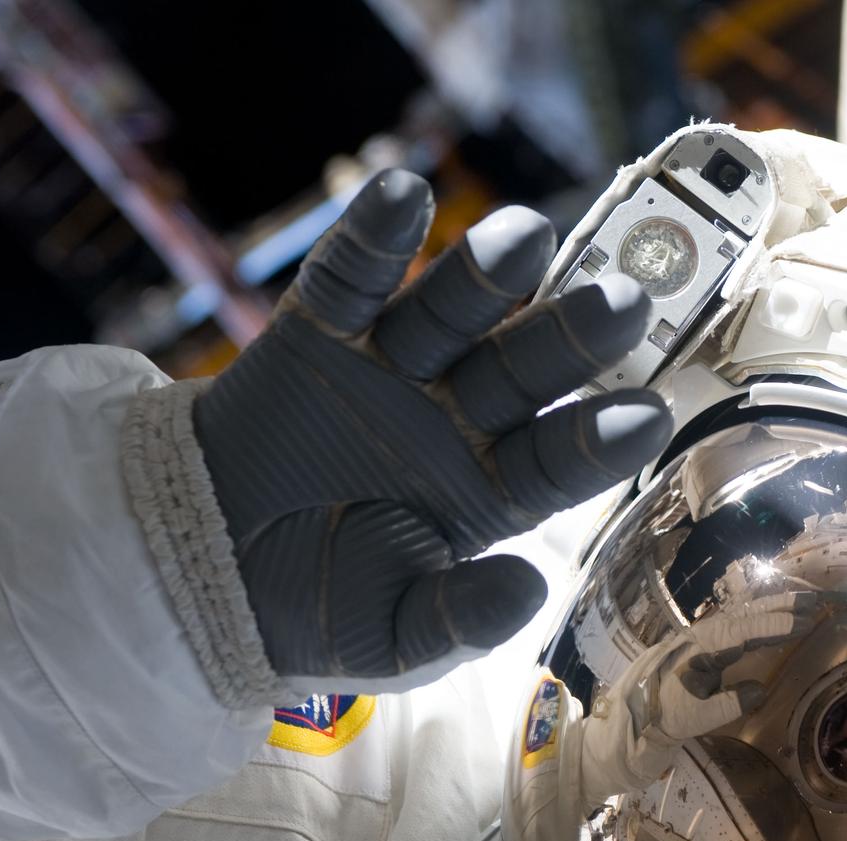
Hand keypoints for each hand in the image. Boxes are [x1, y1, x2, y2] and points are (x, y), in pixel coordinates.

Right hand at [192, 169, 671, 682]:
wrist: (201, 570)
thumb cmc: (314, 609)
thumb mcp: (388, 638)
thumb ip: (457, 619)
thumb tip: (529, 589)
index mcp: (490, 493)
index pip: (555, 463)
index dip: (597, 440)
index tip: (644, 417)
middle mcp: (457, 418)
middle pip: (523, 370)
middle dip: (569, 336)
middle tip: (621, 299)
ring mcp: (393, 368)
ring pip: (451, 313)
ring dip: (486, 274)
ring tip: (524, 236)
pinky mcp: (320, 330)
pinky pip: (351, 280)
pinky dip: (373, 239)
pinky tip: (403, 196)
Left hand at [581, 593, 819, 794]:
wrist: (619, 733)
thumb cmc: (654, 725)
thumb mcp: (690, 720)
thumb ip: (725, 704)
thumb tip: (761, 689)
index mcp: (693, 651)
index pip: (738, 632)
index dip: (771, 626)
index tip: (801, 622)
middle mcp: (697, 641)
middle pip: (742, 616)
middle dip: (778, 608)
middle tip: (814, 602)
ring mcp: (699, 647)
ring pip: (739, 622)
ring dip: (770, 614)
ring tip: (802, 608)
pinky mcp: (700, 658)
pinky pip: (734, 635)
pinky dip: (758, 629)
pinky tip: (772, 631)